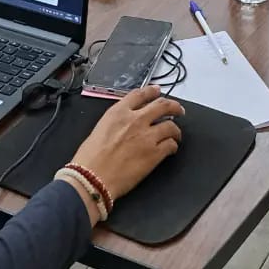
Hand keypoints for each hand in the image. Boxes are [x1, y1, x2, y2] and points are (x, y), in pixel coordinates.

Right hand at [71, 86, 183, 203]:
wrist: (93, 177)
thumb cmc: (90, 158)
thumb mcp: (100, 128)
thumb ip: (116, 121)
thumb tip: (126, 123)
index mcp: (119, 112)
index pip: (140, 94)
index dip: (151, 91)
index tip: (156, 91)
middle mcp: (135, 120)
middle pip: (162, 105)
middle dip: (174, 106)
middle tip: (178, 110)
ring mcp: (147, 136)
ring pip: (171, 126)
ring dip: (176, 130)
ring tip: (176, 134)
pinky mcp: (154, 154)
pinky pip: (171, 145)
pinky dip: (173, 146)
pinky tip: (171, 149)